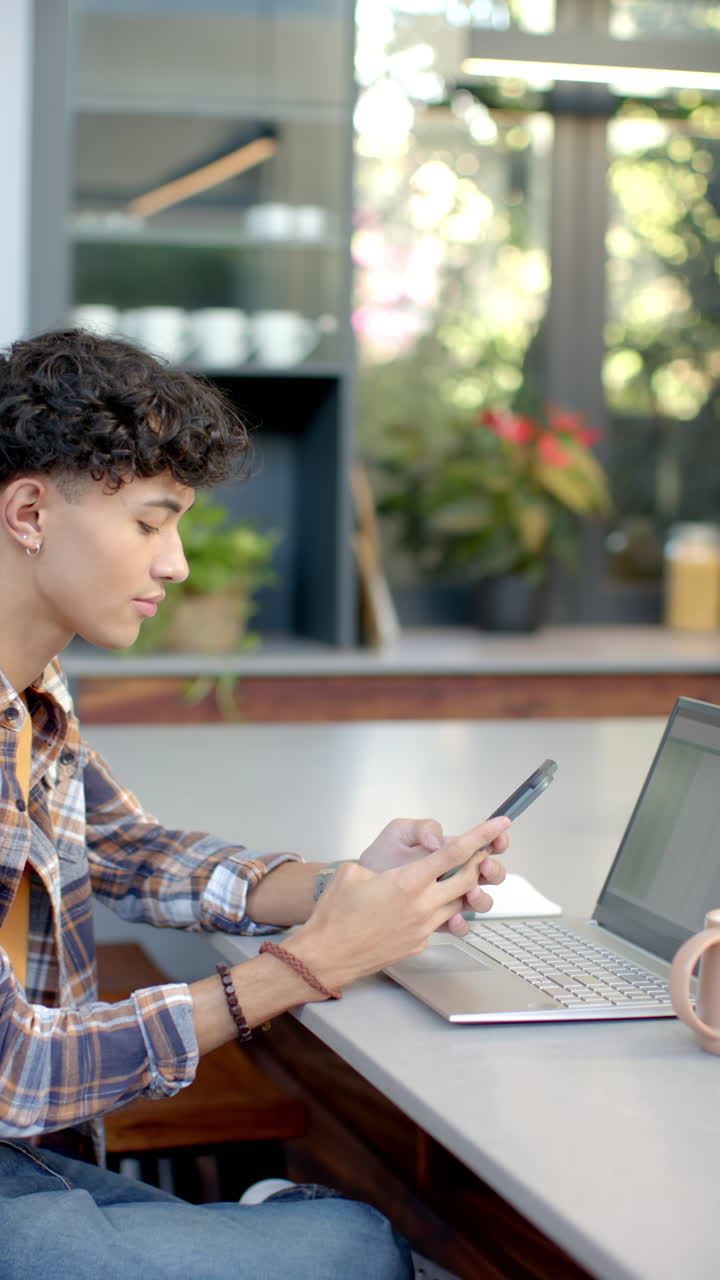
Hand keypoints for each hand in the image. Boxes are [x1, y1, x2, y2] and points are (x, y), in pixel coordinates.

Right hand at [292, 816, 511, 990]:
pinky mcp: (419, 944)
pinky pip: (441, 922)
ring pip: (459, 903)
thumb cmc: (334, 915)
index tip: (499, 824)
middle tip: (479, 851)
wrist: (326, 956)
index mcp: (407, 882)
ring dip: (463, 888)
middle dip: (478, 862)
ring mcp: (423, 928)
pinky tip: (429, 904)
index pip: (454, 853)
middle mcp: (422, 906)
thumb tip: (399, 868)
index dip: (481, 836)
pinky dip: (442, 909)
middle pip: (467, 878)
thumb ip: (382, 864)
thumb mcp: (353, 872)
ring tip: (457, 877)